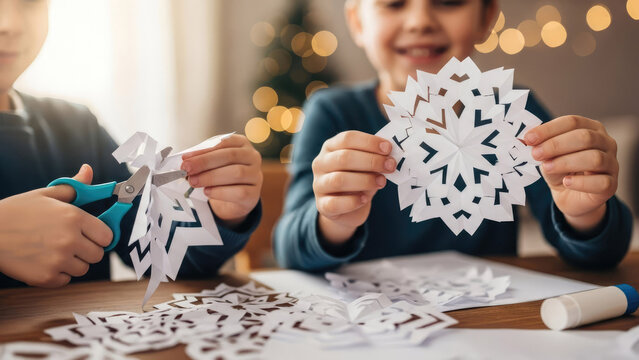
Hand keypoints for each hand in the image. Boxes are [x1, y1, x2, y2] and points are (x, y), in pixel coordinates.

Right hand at [0, 165, 111, 286]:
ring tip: (54, 250)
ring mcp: (58, 260)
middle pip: (98, 254)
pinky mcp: (46, 277)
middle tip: (70, 242)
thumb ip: (74, 186)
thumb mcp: (45, 194)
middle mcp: (70, 240)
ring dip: (73, 262)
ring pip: (83, 268)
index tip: (91, 234)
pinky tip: (44, 261)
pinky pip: (66, 280)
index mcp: (74, 217)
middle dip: (87, 249)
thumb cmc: (16, 212)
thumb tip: (88, 170)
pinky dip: (58, 274)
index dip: (99, 235)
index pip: (107, 236)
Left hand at [181, 135, 262, 228]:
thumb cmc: (222, 174)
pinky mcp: (254, 194)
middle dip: (205, 162)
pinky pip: (239, 192)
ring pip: (237, 173)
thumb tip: (185, 161)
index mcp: (242, 144)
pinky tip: (207, 192)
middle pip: (230, 156)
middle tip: (186, 169)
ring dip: (211, 177)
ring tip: (193, 181)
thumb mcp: (213, 163)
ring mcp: (256, 176)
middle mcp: (253, 157)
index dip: (204, 150)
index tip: (185, 158)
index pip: (224, 143)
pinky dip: (220, 192)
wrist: (236, 198)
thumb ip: (201, 159)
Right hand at [312, 131, 395, 244]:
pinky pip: (335, 203)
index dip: (369, 142)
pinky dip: (353, 201)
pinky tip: (365, 199)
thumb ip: (374, 158)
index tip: (388, 148)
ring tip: (382, 182)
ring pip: (339, 179)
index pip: (347, 138)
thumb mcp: (366, 166)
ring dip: (365, 180)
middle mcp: (321, 163)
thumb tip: (390, 156)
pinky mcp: (322, 205)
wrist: (346, 208)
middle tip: (390, 166)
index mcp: (331, 147)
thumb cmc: (358, 180)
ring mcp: (319, 185)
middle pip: (343, 157)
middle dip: (371, 161)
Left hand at [525, 115, 617, 232]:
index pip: (572, 122)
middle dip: (556, 145)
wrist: (570, 196)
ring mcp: (612, 163)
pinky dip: (581, 182)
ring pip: (594, 158)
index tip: (529, 139)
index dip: (549, 129)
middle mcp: (606, 142)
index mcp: (591, 128)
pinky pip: (600, 182)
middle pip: (585, 137)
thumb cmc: (560, 170)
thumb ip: (538, 145)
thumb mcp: (547, 155)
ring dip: (566, 162)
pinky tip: (566, 182)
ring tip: (547, 167)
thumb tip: (522, 139)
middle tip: (535, 154)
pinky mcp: (611, 184)